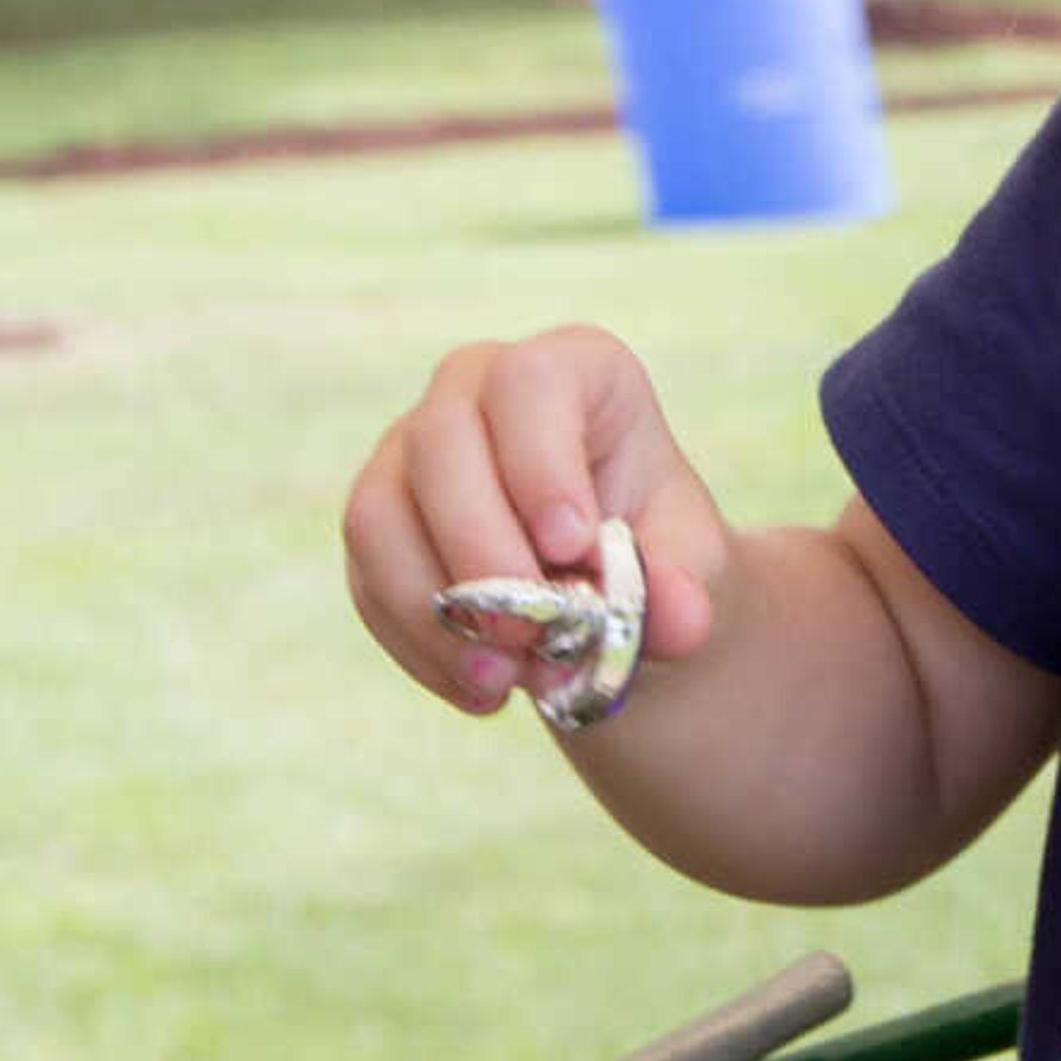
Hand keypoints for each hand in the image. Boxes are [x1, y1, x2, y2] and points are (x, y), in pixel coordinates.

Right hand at [342, 327, 727, 717]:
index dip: (540, 462)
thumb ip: (685, 587)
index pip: (529, 380)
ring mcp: (411, 452)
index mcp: (572, 372)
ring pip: (379, 515)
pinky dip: (422, 647)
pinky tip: (484, 689)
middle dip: (481, 553)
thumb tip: (678, 621)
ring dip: (437, 612)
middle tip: (533, 639)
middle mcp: (475, 391)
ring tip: (507, 680)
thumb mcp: (692, 570)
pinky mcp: (380, 523)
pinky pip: (368, 581)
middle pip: (440, 442)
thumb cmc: (656, 556)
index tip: (572, 546)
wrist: (613, 601)